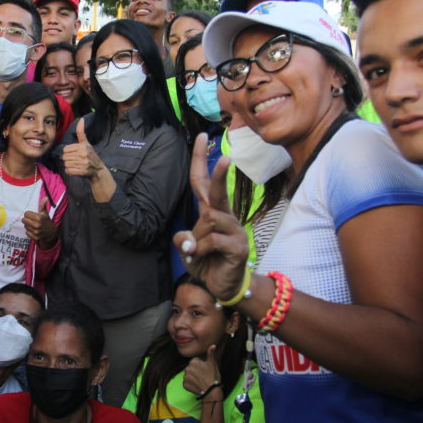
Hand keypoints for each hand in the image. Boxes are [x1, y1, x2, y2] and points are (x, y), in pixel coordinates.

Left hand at [22, 197, 57, 246]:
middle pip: (24, 220)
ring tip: (33, 225)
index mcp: (39, 218)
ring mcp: (36, 232)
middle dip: (27, 219)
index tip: (32, 215)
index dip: (28, 214)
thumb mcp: (45, 212)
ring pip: (25, 226)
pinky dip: (29, 231)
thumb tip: (46, 197)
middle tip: (31, 220)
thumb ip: (43, 205)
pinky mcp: (35, 237)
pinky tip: (33, 230)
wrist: (51, 232)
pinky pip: (27, 233)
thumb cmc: (46, 221)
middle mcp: (37, 225)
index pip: (26, 214)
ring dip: (28, 225)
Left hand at [62, 119, 104, 178]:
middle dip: (68, 159)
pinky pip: (68, 171)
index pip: (65, 149)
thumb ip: (81, 132)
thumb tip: (81, 119)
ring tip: (76, 164)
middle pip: (64, 157)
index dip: (68, 152)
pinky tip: (76, 170)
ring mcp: (83, 163)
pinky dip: (70, 171)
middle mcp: (83, 154)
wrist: (98, 170)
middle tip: (75, 160)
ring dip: (69, 165)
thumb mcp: (86, 143)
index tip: (74, 153)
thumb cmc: (90, 155)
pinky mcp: (82, 172)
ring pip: (66, 164)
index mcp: (83, 146)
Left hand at [172, 133, 248, 301]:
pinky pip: (211, 241)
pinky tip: (203, 259)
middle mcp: (224, 216)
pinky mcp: (238, 246)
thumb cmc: (206, 262)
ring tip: (198, 254)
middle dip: (219, 174)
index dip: (200, 160)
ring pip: (208, 221)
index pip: (203, 182)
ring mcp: (234, 230)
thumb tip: (186, 238)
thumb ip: (183, 239)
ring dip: (196, 239)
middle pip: (218, 191)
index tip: (200, 136)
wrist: (224, 286)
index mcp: (211, 212)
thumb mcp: (187, 249)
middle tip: (226, 158)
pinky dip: (200, 251)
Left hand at [182, 344, 222, 398]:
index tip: (205, 370)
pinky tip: (197, 385)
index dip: (201, 366)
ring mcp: (185, 377)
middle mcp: (187, 368)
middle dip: (196, 371)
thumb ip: (211, 354)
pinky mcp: (184, 385)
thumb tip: (212, 345)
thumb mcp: (213, 364)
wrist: (211, 392)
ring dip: (193, 378)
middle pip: (191, 368)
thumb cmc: (213, 377)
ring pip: (188, 375)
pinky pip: (187, 383)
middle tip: (204, 376)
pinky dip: (191, 384)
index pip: (195, 361)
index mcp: (193, 362)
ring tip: (201, 381)